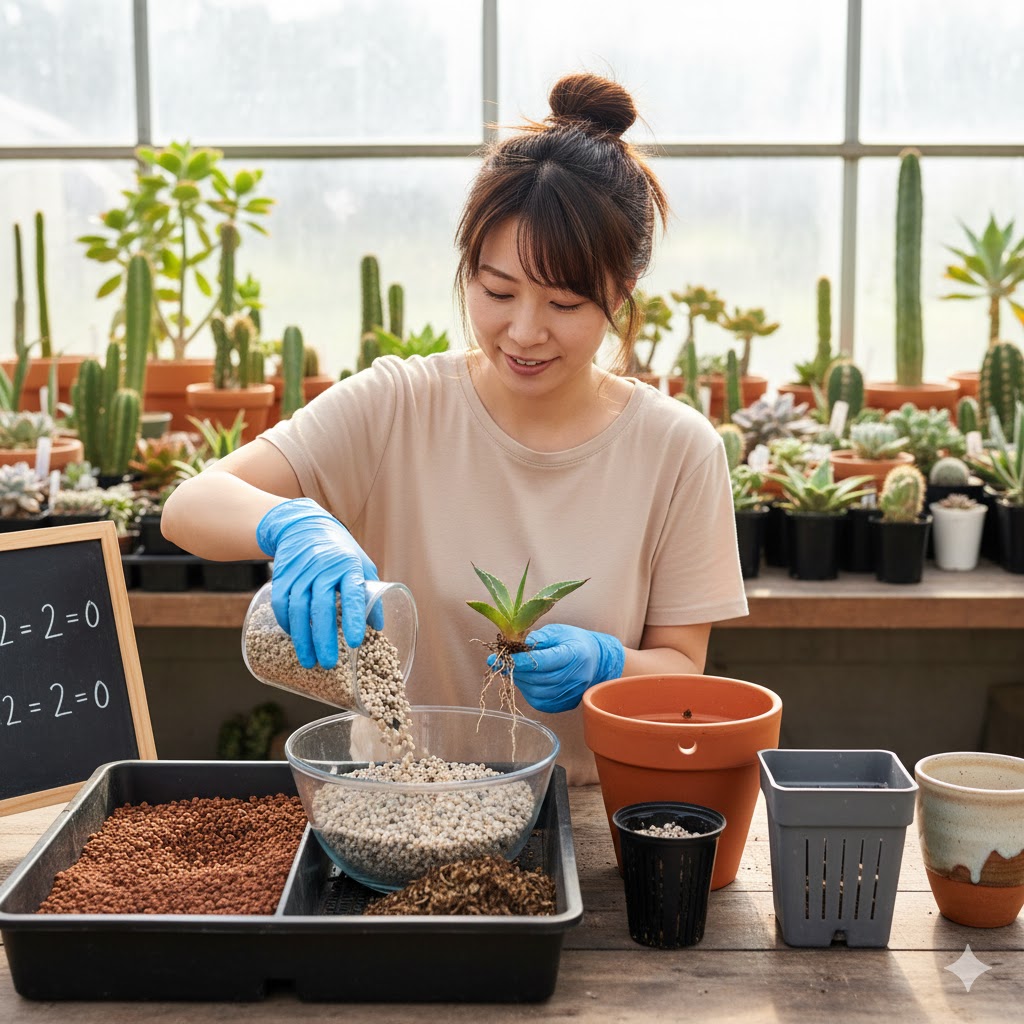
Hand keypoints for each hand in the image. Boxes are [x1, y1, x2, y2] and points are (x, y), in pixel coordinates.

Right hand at [256, 498, 377, 669]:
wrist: (305, 526)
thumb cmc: (340, 551)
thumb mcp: (362, 565)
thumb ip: (370, 594)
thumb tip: (378, 628)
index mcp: (348, 566)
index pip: (352, 594)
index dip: (353, 619)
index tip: (355, 642)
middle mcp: (323, 568)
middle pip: (322, 607)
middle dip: (324, 639)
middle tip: (328, 664)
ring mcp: (300, 572)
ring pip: (299, 609)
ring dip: (302, 638)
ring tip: (308, 661)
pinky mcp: (282, 576)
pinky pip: (281, 603)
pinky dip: (286, 623)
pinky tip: (293, 637)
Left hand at [489, 623, 625, 713]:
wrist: (595, 661)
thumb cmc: (573, 642)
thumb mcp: (558, 631)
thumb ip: (538, 637)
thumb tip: (516, 645)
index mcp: (574, 654)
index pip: (542, 661)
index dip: (519, 661)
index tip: (499, 657)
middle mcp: (575, 677)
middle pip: (537, 679)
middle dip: (515, 671)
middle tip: (501, 662)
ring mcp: (572, 693)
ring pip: (536, 692)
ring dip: (520, 681)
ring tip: (515, 669)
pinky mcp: (566, 704)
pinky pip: (540, 702)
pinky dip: (528, 692)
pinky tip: (527, 680)